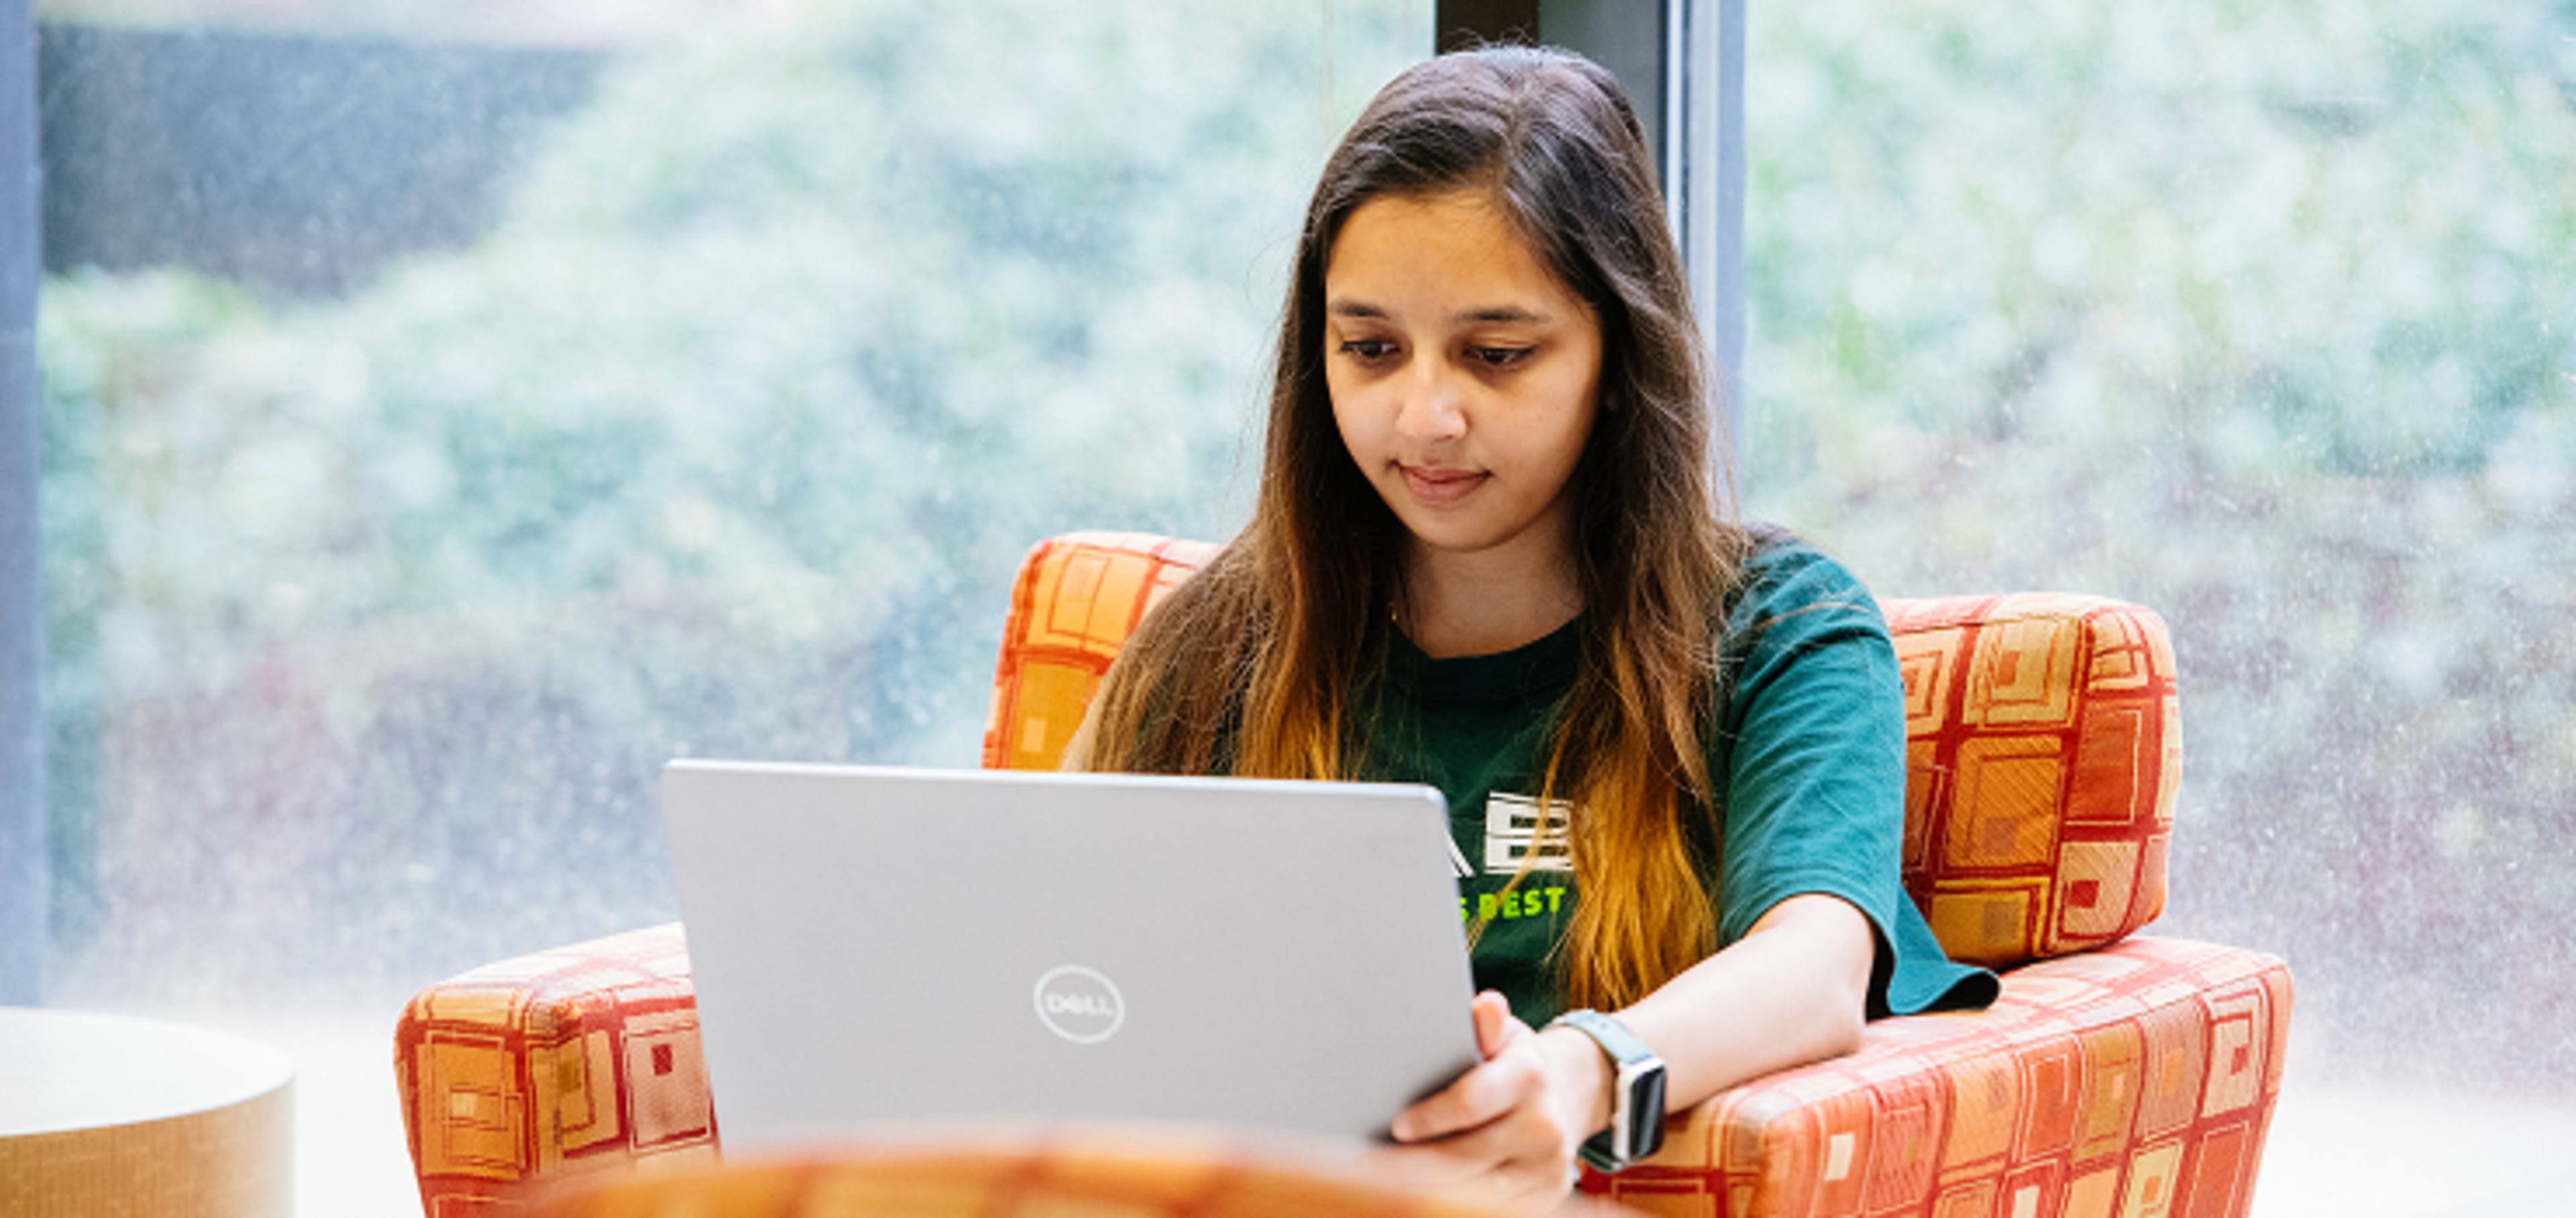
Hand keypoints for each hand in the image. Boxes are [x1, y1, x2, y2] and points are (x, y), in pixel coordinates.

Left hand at [1375, 991, 1611, 1211]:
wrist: (1567, 1096)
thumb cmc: (1513, 1063)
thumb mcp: (1503, 1036)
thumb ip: (1485, 1025)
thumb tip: (1486, 1004)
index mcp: (1528, 1077)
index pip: (1471, 1103)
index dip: (1429, 1118)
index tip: (1395, 1126)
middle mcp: (1543, 1125)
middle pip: (1466, 1156)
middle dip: (1414, 1165)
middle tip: (1369, 1169)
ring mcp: (1548, 1167)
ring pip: (1476, 1192)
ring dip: (1428, 1192)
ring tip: (1385, 1187)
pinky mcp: (1546, 1196)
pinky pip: (1496, 1209)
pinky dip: (1455, 1205)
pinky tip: (1423, 1199)